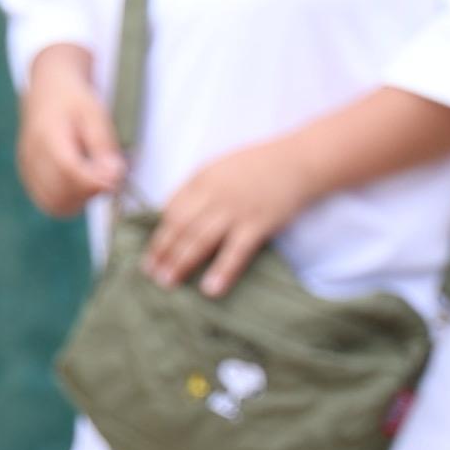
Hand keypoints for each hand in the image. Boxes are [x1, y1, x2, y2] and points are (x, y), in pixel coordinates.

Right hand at [13, 45, 126, 219]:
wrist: (48, 87)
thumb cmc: (75, 99)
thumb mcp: (96, 114)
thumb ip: (104, 146)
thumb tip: (114, 176)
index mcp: (48, 135)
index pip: (70, 171)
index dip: (95, 182)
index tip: (116, 179)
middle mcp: (32, 154)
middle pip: (60, 194)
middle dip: (89, 194)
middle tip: (106, 179)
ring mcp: (26, 167)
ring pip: (53, 204)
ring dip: (78, 201)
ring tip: (92, 181)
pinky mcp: (27, 174)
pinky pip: (47, 201)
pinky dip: (66, 200)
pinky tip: (79, 183)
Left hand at [138, 134, 311, 298]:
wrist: (299, 160)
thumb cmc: (260, 165)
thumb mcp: (221, 168)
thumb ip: (200, 188)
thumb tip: (175, 212)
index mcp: (202, 178)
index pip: (171, 209)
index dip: (158, 233)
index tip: (149, 253)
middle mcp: (214, 194)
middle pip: (180, 226)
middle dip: (162, 251)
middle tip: (150, 274)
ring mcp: (236, 209)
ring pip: (200, 239)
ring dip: (181, 262)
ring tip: (168, 282)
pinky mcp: (259, 223)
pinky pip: (236, 251)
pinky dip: (221, 270)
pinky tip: (209, 289)